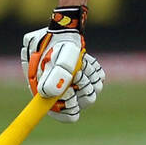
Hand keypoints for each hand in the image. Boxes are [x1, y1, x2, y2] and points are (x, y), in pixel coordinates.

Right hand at [21, 6, 104, 122]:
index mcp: (47, 92)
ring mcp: (76, 85)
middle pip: (80, 104)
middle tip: (78, 74)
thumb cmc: (56, 45)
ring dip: (89, 78)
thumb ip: (54, 77)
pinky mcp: (87, 77)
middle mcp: (62, 92)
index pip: (60, 114)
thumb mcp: (55, 60)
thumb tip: (50, 95)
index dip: (66, 110)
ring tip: (82, 64)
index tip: (71, 96)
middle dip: (82, 88)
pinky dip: (94, 71)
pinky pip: (98, 81)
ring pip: (92, 92)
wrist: (65, 30)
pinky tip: (86, 61)